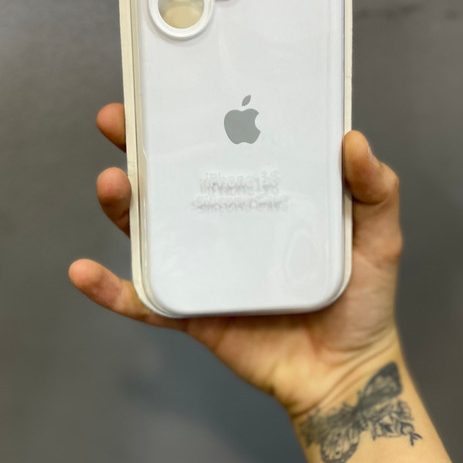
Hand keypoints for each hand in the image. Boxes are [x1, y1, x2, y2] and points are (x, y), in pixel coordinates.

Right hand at [69, 104, 403, 418]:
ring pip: (150, 231)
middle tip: (117, 120)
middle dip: (139, 147)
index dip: (196, 119)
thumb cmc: (363, 300)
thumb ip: (377, 188)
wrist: (343, 373)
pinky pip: (144, 300)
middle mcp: (227, 223)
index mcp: (263, 197)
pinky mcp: (192, 310)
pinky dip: (111, 289)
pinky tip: (83, 272)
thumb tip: (353, 139)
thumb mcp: (379, 236)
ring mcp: (205, 265)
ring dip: (121, 206)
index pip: (223, 149)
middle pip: (173, 181)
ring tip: (112, 183)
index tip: (173, 90)